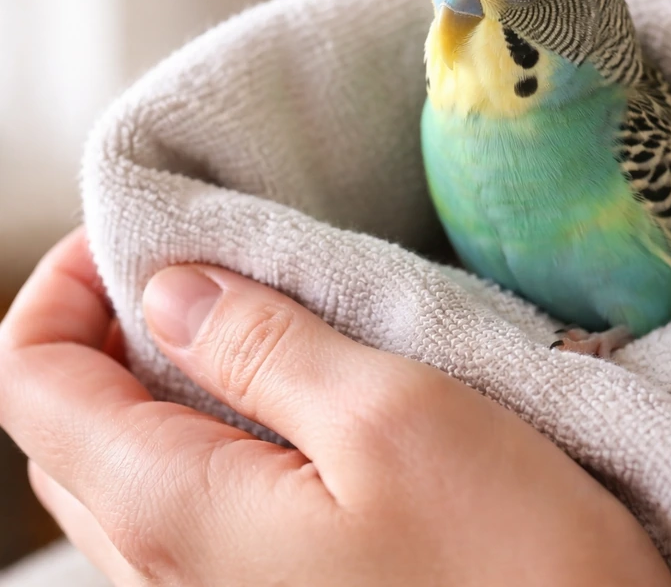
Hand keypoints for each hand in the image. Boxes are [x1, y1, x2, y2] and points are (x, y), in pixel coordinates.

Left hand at [0, 229, 670, 585]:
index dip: (57, 292)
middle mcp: (170, 569)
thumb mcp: (388, 414)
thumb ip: (262, 347)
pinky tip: (275, 395)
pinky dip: (200, 428)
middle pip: (67, 428)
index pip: (32, 385)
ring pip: (124, 467)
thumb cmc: (506, 559)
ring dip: (151, 379)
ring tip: (232, 316)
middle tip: (181, 262)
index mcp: (177, 513)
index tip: (129, 234)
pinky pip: (187, 503)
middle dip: (96, 330)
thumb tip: (171, 291)